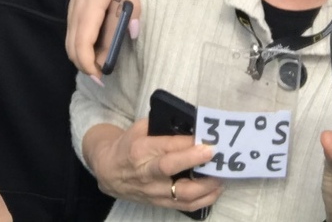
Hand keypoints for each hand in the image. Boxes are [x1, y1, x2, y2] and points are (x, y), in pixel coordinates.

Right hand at [66, 0, 140, 76]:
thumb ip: (134, 8)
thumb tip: (134, 32)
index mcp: (89, 9)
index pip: (82, 42)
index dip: (88, 62)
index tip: (100, 74)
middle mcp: (76, 15)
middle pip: (72, 49)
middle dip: (84, 67)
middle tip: (101, 78)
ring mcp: (71, 16)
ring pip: (69, 45)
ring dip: (81, 60)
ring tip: (99, 69)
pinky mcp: (72, 16)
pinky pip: (71, 38)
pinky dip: (80, 50)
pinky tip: (94, 54)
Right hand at [81, 120, 220, 213]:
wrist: (109, 171)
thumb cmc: (127, 145)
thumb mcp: (139, 129)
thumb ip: (160, 127)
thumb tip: (190, 125)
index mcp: (140, 149)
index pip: (166, 146)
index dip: (187, 143)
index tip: (207, 138)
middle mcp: (146, 172)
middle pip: (170, 169)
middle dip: (195, 161)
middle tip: (215, 155)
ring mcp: (153, 192)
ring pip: (182, 194)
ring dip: (206, 186)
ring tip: (222, 175)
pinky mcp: (160, 203)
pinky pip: (185, 206)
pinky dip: (204, 200)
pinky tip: (216, 190)